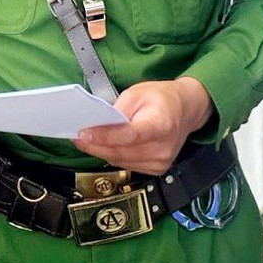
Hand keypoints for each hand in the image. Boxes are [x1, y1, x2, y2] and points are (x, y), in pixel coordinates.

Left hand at [74, 78, 211, 173]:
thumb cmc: (162, 99)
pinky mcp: (156, 169)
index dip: (104, 136)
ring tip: (86, 141)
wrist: (185, 111)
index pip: (129, 135)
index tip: (83, 134)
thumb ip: (118, 109)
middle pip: (120, 151)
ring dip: (100, 152)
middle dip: (94, 145)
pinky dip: (113, 156)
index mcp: (161, 125)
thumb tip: (97, 125)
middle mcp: (162, 147)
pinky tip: (105, 147)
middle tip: (76, 137)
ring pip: (120, 161)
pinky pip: (127, 165)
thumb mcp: (137, 93)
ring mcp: (160, 161)